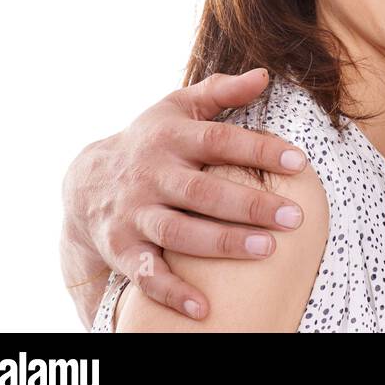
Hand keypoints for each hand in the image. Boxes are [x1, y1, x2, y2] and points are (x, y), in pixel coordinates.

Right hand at [60, 68, 307, 321]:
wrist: (86, 181)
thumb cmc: (151, 140)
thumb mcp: (178, 107)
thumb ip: (221, 90)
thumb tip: (264, 75)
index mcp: (171, 138)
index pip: (220, 141)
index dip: (259, 150)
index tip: (299, 161)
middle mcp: (152, 176)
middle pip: (204, 192)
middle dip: (250, 205)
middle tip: (293, 216)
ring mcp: (135, 214)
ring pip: (180, 233)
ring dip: (222, 244)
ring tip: (266, 250)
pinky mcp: (122, 249)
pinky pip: (147, 275)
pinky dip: (172, 293)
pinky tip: (203, 308)